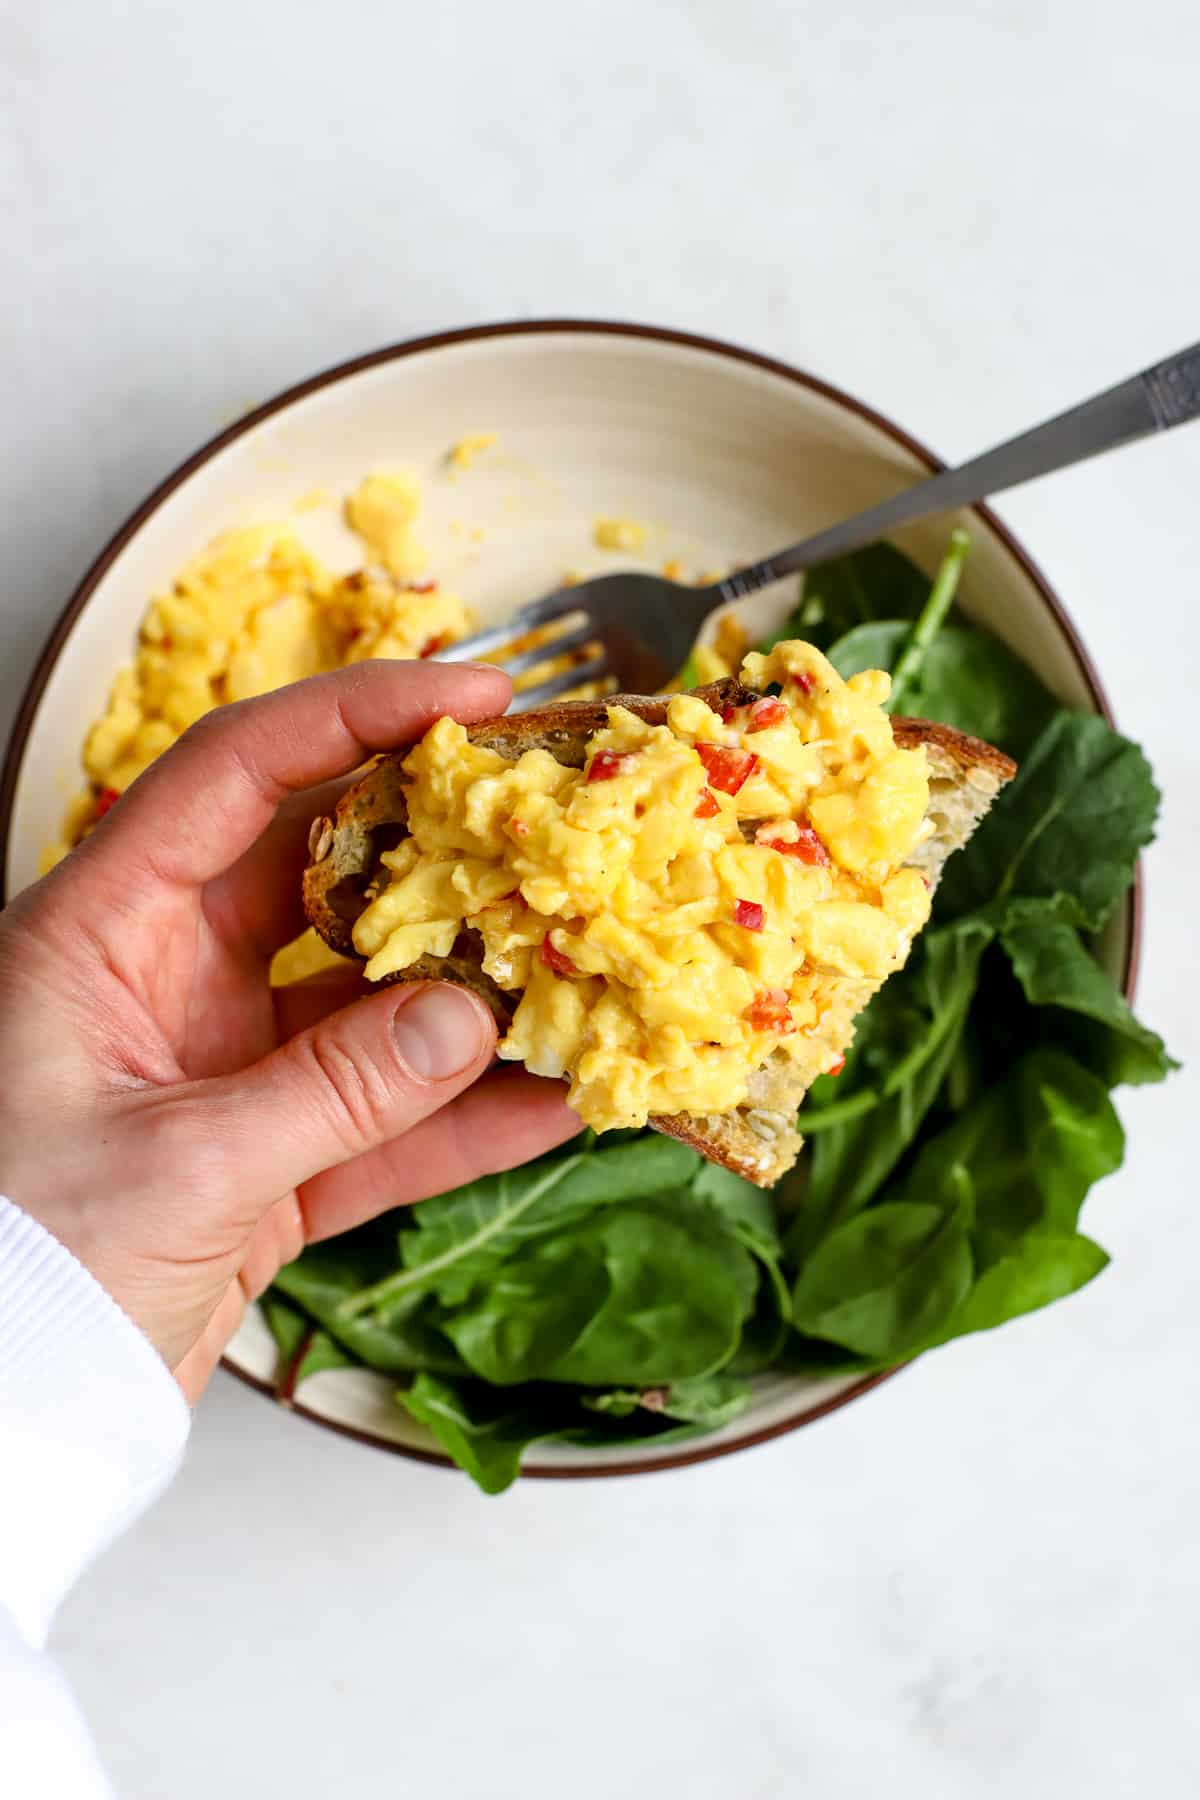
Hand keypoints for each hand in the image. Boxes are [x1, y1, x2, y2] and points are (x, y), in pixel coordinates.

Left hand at [0, 662, 579, 1399]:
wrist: (0, 1424)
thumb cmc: (18, 1272)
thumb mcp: (176, 1169)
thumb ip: (333, 1094)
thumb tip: (473, 1022)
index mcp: (102, 934)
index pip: (237, 774)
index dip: (357, 715)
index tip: (472, 698)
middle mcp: (167, 980)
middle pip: (328, 872)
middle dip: (444, 849)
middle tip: (554, 821)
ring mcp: (225, 1068)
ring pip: (375, 1001)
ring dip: (478, 992)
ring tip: (586, 967)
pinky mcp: (269, 1158)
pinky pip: (386, 1119)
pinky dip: (466, 1118)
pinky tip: (558, 1100)